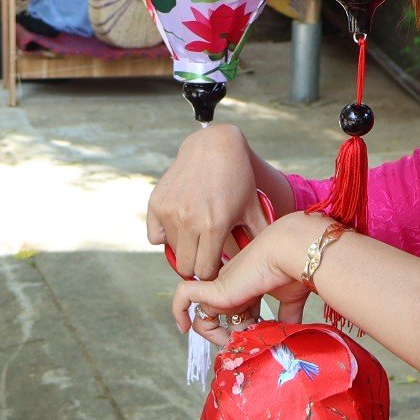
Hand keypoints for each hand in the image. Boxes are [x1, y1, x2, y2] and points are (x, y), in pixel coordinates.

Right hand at [146, 124, 265, 279]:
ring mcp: (171, 211)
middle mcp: (190, 220)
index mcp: (215, 226)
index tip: (216, 265)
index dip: (211, 272)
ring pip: (172, 251)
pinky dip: (165, 236)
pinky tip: (180, 226)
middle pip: (186, 267)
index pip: (205, 271)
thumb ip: (258, 238)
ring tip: (197, 236)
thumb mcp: (253, 208)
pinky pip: (155, 237)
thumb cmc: (237, 179)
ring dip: (184, 249)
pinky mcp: (156, 203)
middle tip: (205, 256)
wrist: (213, 147)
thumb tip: (264, 264)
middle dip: (196, 265)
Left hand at [170, 211, 332, 341]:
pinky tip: (183, 327)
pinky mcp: (215, 288)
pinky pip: (184, 296)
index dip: (242, 331)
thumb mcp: (290, 299)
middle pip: (219, 317)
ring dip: (213, 334)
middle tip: (246, 346)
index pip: (237, 313)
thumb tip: (291, 332)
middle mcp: (233, 285)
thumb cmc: (295, 270)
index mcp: (248, 286)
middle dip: (230, 337)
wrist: (293, 253)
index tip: (256, 342)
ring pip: (203, 313)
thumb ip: (287, 315)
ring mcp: (222, 286)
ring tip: (231, 343)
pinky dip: (178, 310)